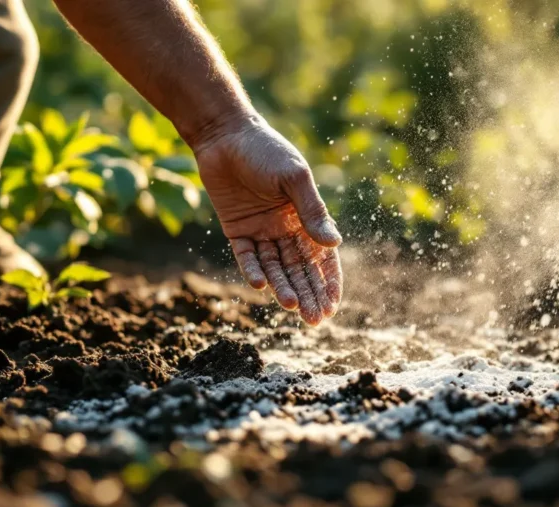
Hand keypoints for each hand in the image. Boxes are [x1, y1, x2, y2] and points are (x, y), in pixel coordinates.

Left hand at [193, 115, 342, 325]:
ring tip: (290, 306)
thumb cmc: (265, 150)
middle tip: (314, 320)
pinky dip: (253, 270)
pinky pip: (246, 257)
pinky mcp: (237, 230)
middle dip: (308, 293)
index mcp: (306, 216)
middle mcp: (286, 228)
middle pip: (300, 269)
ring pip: (276, 267)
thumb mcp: (294, 178)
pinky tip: (260, 285)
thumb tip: (334, 243)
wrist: (224, 134)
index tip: (332, 306)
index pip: (322, 257)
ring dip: (283, 287)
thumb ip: (312, 211)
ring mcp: (262, 231)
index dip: (328, 282)